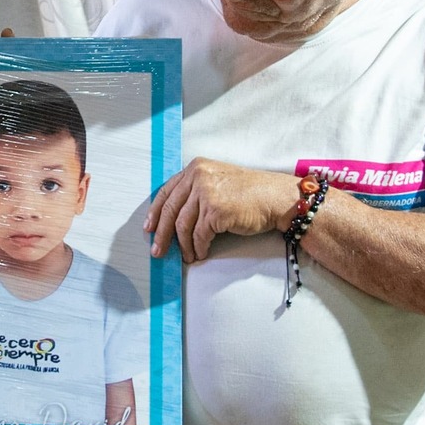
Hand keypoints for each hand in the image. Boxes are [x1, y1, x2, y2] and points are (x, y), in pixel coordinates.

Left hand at [146, 158, 299, 262]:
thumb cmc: (250, 193)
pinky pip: (199, 235)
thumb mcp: (217, 181)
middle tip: (158, 250)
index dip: (155, 212)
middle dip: (162, 234)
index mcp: (196, 168)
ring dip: (183, 246)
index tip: (149, 227)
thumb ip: (195, 191)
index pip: (166, 191)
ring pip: (183, 225)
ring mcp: (206, 193)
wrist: (275, 198)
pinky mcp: (215, 211)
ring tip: (187, 256)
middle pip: (171, 210)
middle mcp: (198, 176)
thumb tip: (174, 218)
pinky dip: (198, 247)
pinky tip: (201, 253)